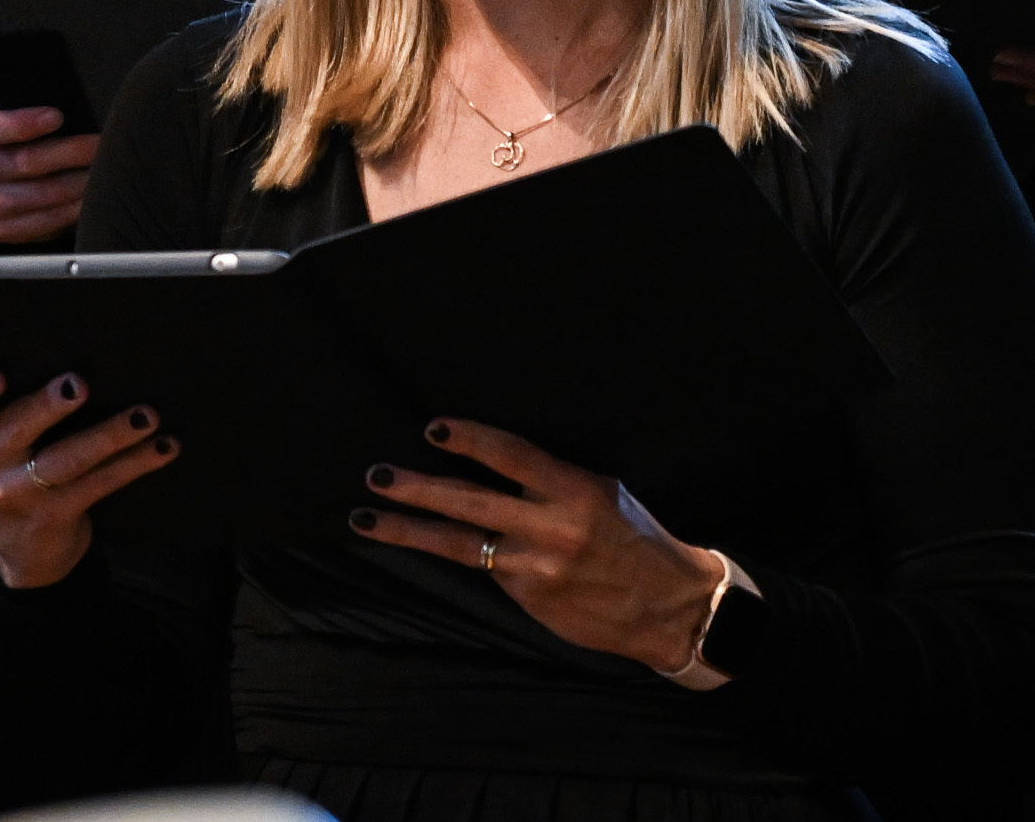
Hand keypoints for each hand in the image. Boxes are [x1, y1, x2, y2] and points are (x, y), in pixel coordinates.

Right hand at [0, 98, 98, 245]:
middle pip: (25, 162)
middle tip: (102, 145)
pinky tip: (90, 197)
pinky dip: (72, 210)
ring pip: (40, 194)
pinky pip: (42, 223)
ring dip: (79, 183)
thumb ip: (34, 97)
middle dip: (71, 152)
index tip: (58, 116)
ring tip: (103, 170)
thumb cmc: (26, 126)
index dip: (26, 123)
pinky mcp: (0, 229)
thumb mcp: (19, 102)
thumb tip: (73, 101)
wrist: (8, 162)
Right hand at [0, 364, 172, 588]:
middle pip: (16, 427)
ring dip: (109, 435)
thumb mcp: (2, 436)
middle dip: (48, 406)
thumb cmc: (18, 465)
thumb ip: (21, 400)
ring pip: (65, 460)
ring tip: (145, 416)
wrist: (20, 546)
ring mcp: (16, 493)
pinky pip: (97, 485)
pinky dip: (134, 463)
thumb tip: (87, 348)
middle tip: (79, 385)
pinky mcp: (51, 517)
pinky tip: (164, 447)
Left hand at [354, 417, 733, 677]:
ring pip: (459, 545)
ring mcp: (536, 567)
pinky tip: (423, 543)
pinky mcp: (529, 598)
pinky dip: (454, 555)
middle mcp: (552, 528)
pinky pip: (483, 569)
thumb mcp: (603, 493)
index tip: (433, 428)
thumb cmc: (635, 539)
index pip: (511, 456)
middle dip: (417, 488)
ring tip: (365, 519)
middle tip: (377, 475)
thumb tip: (495, 462)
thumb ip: (551, 480)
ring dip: (408, 530)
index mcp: (575, 490)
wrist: (669, 607)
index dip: (469, 440)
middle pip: (470, 502)